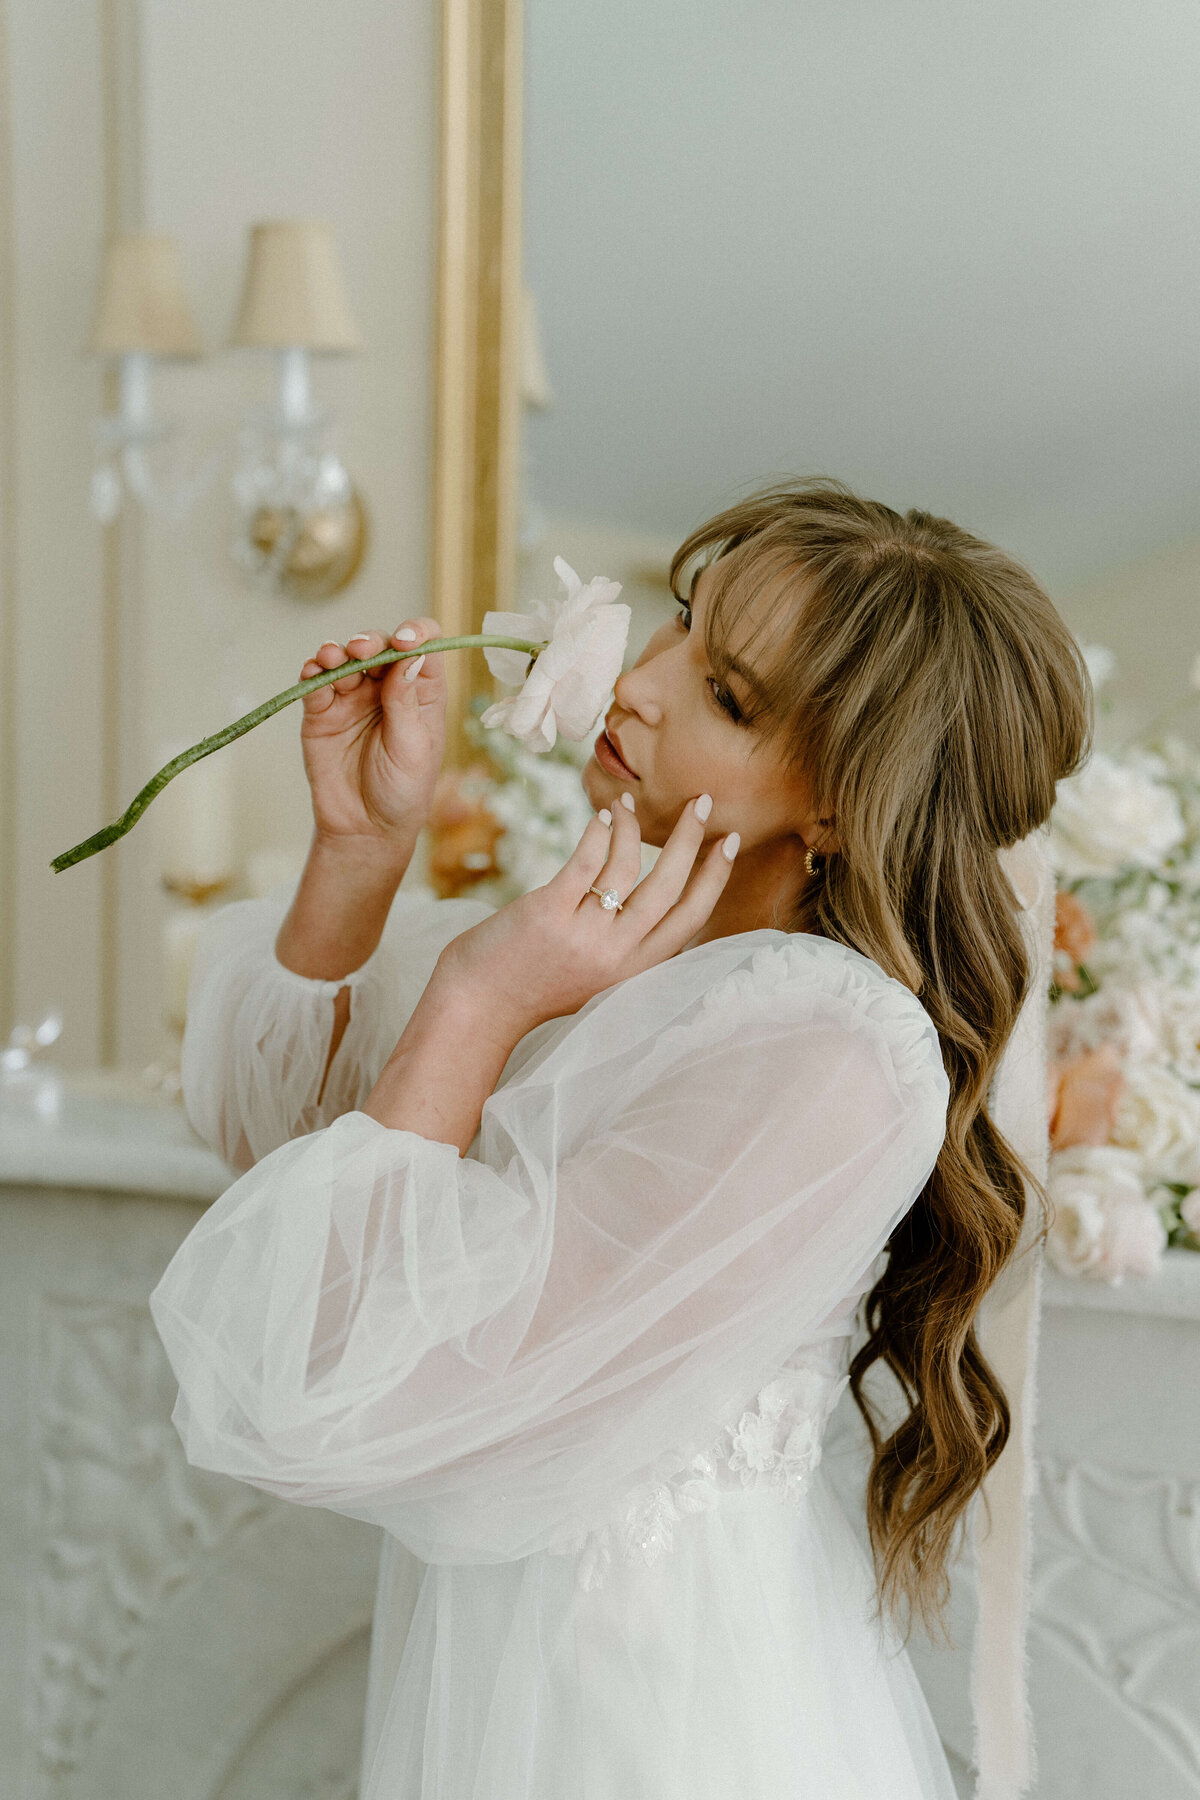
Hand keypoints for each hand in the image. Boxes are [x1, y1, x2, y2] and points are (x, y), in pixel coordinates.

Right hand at [297, 618, 446, 855]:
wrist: (365, 829)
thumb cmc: (402, 792)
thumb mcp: (413, 748)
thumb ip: (406, 702)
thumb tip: (410, 654)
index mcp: (421, 694)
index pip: (423, 648)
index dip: (415, 634)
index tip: (405, 639)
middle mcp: (387, 689)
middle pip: (380, 646)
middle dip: (371, 641)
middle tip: (362, 650)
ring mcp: (352, 697)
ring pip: (344, 658)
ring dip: (338, 650)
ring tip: (332, 658)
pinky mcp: (322, 712)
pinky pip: (315, 683)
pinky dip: (312, 671)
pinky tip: (314, 671)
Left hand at [434, 792, 740, 1036]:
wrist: (479, 1007)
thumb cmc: (534, 987)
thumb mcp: (596, 979)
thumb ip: (626, 949)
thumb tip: (647, 903)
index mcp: (635, 971)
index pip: (692, 918)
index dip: (715, 877)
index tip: (729, 842)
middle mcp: (617, 955)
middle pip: (670, 886)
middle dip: (691, 839)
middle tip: (703, 802)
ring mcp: (583, 934)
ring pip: (628, 866)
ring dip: (634, 827)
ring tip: (628, 804)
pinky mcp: (548, 913)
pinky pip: (586, 862)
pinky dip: (600, 832)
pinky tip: (603, 815)